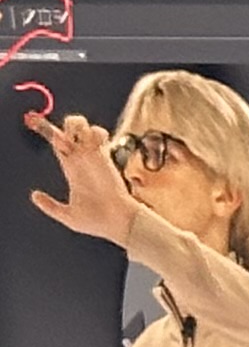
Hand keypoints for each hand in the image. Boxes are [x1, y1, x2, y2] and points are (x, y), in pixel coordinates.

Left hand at [26, 112, 136, 248]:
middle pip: (72, 131)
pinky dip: (95, 133)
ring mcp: (94, 157)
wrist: (117, 221)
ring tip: (76, 135)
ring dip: (79, 126)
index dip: (51, 134)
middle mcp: (82, 160)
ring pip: (85, 129)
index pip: (59, 145)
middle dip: (68, 125)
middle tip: (65, 134)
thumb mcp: (67, 215)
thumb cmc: (95, 221)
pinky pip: (99, 137)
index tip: (41, 127)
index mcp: (71, 170)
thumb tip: (34, 195)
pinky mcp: (104, 157)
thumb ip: (50, 206)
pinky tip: (92, 142)